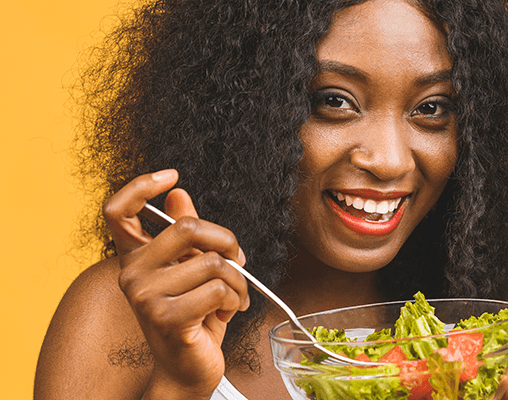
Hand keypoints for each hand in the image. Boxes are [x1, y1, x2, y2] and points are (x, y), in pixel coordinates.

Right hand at [104, 169, 249, 398]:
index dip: (140, 186)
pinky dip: (235, 300)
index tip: (172, 176)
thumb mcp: (194, 271)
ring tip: (233, 299)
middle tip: (238, 262)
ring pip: (213, 263)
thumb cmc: (195, 318)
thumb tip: (179, 194)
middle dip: (226, 242)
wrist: (190, 370)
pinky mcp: (166, 318)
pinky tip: (228, 313)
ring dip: (237, 282)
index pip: (117, 211)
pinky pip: (218, 289)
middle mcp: (131, 274)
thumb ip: (187, 236)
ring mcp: (145, 297)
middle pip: (187, 227)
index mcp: (136, 258)